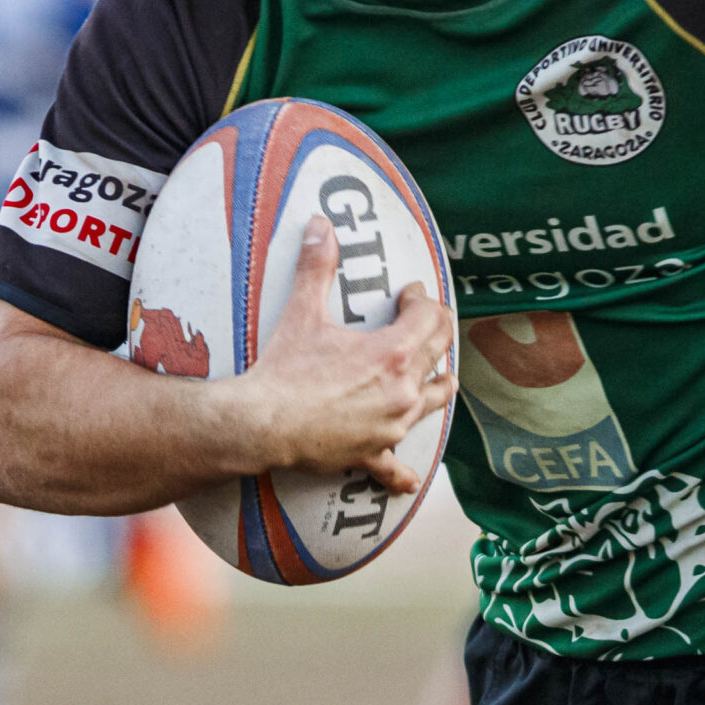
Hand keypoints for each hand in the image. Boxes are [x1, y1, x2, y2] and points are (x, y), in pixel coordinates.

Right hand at [236, 216, 456, 493]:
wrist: (262, 425)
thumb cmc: (284, 370)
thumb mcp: (302, 313)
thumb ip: (316, 266)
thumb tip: (320, 224)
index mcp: (392, 353)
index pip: (429, 317)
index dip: (422, 299)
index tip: (409, 292)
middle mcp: (403, 390)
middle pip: (439, 354)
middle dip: (437, 331)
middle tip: (426, 319)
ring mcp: (392, 425)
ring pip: (434, 402)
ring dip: (438, 385)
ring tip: (442, 378)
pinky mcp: (373, 452)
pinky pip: (395, 467)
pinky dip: (403, 472)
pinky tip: (411, 480)